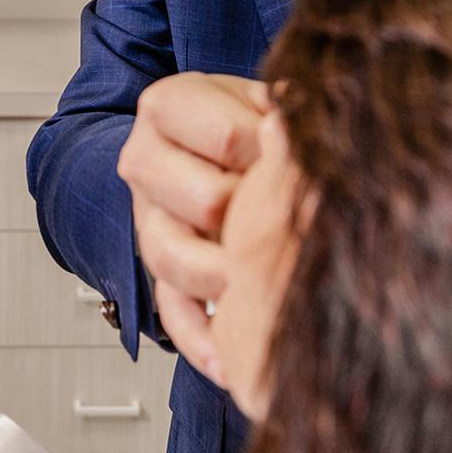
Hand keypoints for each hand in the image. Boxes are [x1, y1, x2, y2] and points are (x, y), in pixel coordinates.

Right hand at [117, 72, 268, 384]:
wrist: (208, 139)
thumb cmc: (243, 118)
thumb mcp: (259, 96)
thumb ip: (283, 106)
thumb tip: (307, 126)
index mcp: (166, 106)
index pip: (226, 138)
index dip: (272, 152)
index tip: (290, 156)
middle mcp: (144, 160)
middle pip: (206, 202)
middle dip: (254, 213)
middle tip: (282, 210)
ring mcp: (146, 218)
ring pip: (176, 259)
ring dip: (229, 275)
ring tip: (264, 275)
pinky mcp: (155, 268)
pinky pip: (170, 311)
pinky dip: (200, 340)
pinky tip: (229, 356)